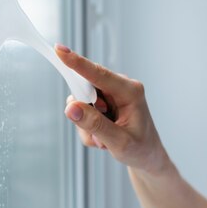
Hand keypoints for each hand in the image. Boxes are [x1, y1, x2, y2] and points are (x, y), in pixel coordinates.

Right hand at [55, 44, 170, 174]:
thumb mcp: (118, 142)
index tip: (59, 50)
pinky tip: (102, 136)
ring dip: (86, 124)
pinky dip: (87, 126)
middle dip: (85, 112)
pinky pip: (83, 109)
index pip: (98, 74)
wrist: (147, 157)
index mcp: (130, 91)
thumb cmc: (140, 149)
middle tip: (97, 134)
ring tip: (103, 139)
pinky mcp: (104, 100)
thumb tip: (71, 107)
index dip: (77, 62)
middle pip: (85, 87)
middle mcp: (121, 86)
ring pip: (81, 101)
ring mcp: (111, 93)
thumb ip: (94, 124)